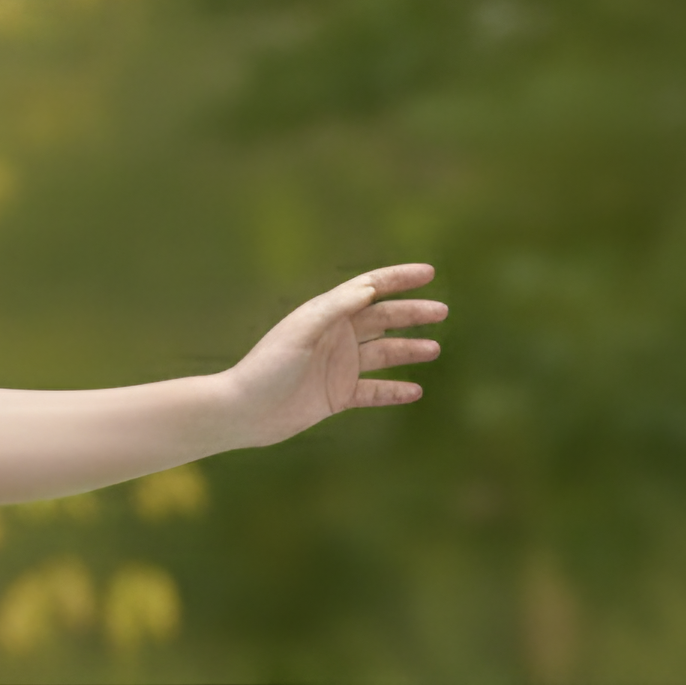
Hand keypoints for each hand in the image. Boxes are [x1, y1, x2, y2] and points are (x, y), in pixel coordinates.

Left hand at [228, 263, 446, 447]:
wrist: (243, 412)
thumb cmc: (266, 368)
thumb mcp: (300, 333)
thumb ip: (333, 309)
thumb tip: (368, 289)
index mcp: (325, 315)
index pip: (369, 289)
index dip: (398, 278)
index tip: (429, 272)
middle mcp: (335, 337)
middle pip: (383, 319)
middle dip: (413, 313)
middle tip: (442, 310)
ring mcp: (338, 367)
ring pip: (383, 354)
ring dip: (409, 350)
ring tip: (434, 349)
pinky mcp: (337, 395)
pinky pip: (374, 391)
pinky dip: (394, 391)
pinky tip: (416, 391)